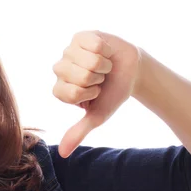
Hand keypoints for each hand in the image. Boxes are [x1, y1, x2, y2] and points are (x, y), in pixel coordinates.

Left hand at [52, 30, 141, 157]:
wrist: (131, 71)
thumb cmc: (111, 94)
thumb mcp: (97, 115)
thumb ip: (78, 132)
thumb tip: (63, 154)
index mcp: (60, 89)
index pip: (71, 92)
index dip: (90, 93)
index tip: (95, 92)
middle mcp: (59, 70)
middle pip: (81, 76)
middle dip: (98, 79)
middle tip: (100, 78)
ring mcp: (68, 52)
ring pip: (88, 60)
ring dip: (103, 64)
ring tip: (102, 66)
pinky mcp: (79, 36)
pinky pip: (94, 44)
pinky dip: (106, 50)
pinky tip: (104, 52)